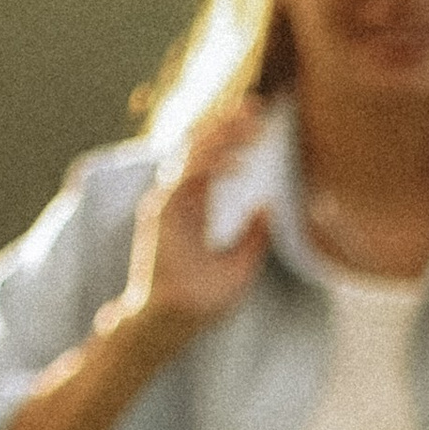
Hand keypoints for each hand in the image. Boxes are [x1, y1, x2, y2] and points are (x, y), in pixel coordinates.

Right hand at [114, 102, 273, 349]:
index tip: (258, 122)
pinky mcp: (161, 212)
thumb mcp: (241, 265)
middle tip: (256, 107)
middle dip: (226, 124)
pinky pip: (186, 177)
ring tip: (252, 126)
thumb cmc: (203, 300)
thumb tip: (267, 209)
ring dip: (221, 136)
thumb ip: (253, 236)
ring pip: (191, 154)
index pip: (210, 159)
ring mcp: (167, 202)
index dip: (230, 137)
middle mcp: (178, 198)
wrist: (175, 321)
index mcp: (192, 206)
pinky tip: (238, 163)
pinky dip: (211, 165)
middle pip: (199, 147)